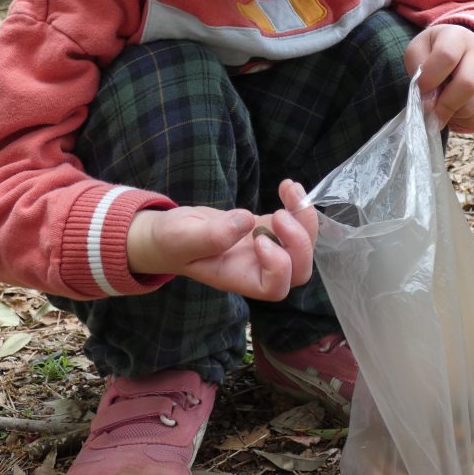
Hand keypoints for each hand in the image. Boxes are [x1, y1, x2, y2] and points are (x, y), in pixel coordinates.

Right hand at [127, 179, 317, 300]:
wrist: (169, 233)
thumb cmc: (170, 242)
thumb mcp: (181, 237)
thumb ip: (211, 236)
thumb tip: (246, 221)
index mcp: (238, 278)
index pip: (275, 288)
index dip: (278, 266)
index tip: (259, 238)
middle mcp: (257, 268)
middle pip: (298, 271)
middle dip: (299, 243)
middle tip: (280, 215)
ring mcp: (265, 248)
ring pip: (302, 246)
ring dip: (304, 218)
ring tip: (289, 189)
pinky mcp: (267, 228)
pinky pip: (295, 223)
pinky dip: (297, 205)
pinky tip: (286, 186)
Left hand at [404, 24, 473, 130]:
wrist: (457, 50)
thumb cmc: (432, 52)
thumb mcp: (417, 53)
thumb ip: (419, 74)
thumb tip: (430, 103)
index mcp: (457, 36)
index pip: (447, 57)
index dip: (430, 79)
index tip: (419, 90)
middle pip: (468, 84)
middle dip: (444, 105)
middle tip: (429, 113)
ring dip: (452, 114)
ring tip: (441, 108)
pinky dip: (463, 121)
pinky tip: (454, 112)